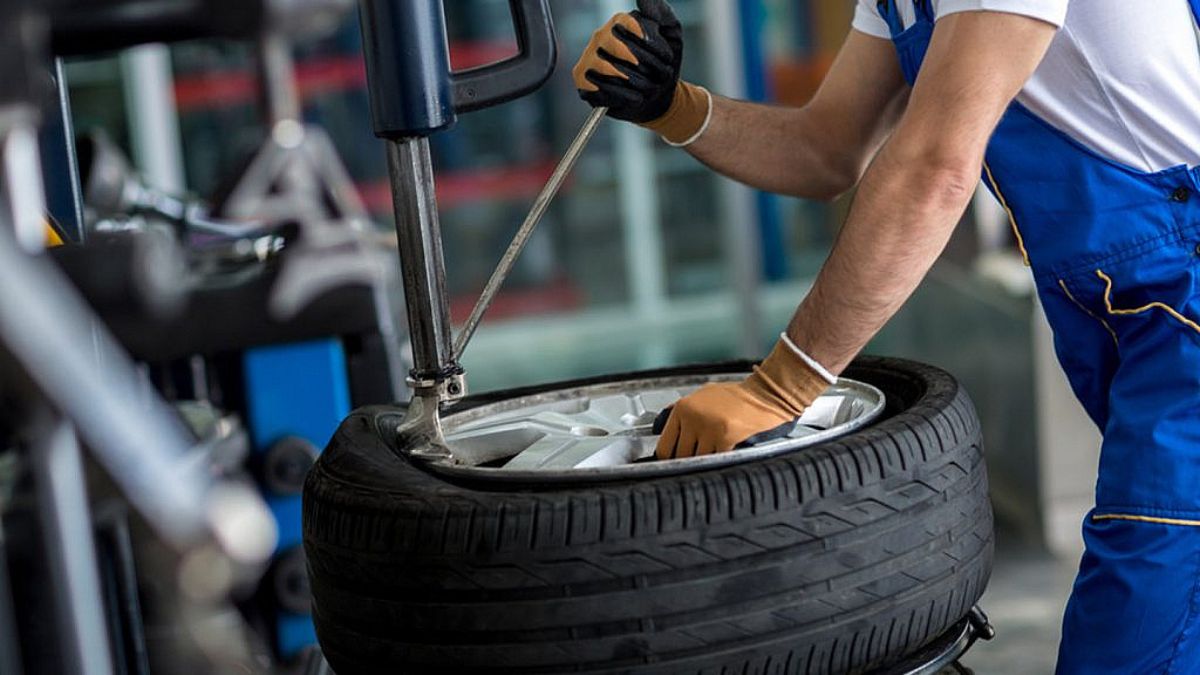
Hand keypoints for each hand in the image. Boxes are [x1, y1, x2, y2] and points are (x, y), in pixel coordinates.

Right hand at [571, 0, 709, 143]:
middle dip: (647, 67)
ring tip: (649, 89)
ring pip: (609, 69)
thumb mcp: (670, 33)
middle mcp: (600, 36)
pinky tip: (635, 98)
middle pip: (621, 49)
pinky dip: (622, 96)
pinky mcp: (583, 80)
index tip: (667, 59)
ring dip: (637, 83)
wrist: (657, 96)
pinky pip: (599, 88)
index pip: (633, 27)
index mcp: (619, 22)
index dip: (654, 47)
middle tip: (660, 77)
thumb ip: (660, 12)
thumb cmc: (661, 63)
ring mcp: (588, 58)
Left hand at [655, 339, 832, 458]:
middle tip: (697, 461)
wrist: (766, 394)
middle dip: (688, 462)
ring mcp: (708, 428)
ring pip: (698, 460)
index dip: (669, 458)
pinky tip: (727, 451)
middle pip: (680, 457)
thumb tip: (663, 429)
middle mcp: (692, 417)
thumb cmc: (737, 396)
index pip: (664, 445)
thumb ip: (683, 412)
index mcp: (683, 408)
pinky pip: (717, 459)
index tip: (673, 464)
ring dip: (706, 461)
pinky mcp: (725, 437)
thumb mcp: (703, 396)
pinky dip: (721, 459)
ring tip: (715, 453)